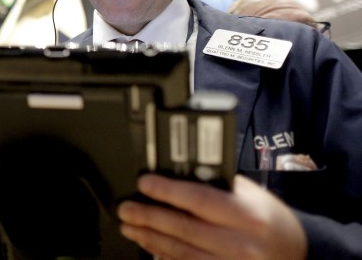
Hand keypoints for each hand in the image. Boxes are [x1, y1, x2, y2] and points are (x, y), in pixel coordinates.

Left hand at [117, 174, 306, 259]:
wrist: (296, 254)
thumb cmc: (270, 220)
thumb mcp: (252, 195)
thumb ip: (218, 184)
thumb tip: (178, 172)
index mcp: (247, 215)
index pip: (200, 199)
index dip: (168, 191)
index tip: (145, 183)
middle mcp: (240, 243)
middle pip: (183, 228)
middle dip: (148, 216)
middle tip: (127, 208)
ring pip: (181, 251)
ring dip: (150, 237)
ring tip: (130, 226)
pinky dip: (165, 256)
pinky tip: (150, 245)